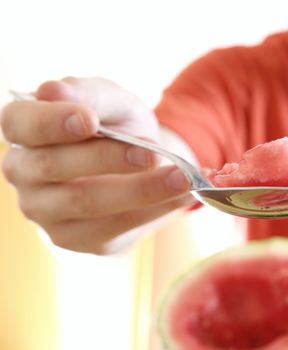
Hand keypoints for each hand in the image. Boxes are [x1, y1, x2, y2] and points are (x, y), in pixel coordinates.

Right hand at [1, 77, 195, 253]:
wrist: (138, 161)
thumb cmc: (115, 124)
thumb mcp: (112, 101)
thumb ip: (89, 94)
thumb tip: (52, 91)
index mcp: (25, 130)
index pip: (22, 124)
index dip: (52, 122)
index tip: (89, 120)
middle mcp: (24, 174)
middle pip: (55, 167)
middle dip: (108, 159)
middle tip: (152, 154)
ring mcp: (47, 212)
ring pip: (87, 203)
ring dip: (140, 191)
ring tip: (182, 179)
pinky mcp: (77, 238)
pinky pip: (114, 227)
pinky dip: (153, 211)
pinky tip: (181, 198)